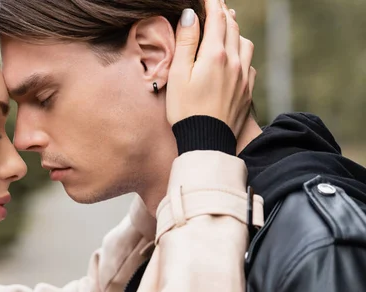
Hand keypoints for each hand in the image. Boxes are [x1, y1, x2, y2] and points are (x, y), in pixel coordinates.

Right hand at [166, 0, 255, 137]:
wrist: (207, 140)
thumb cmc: (186, 110)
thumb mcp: (178, 74)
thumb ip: (186, 42)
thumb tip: (190, 14)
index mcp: (215, 55)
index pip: (216, 18)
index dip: (212, 3)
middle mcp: (235, 61)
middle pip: (232, 27)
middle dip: (224, 13)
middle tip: (216, 6)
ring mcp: (244, 76)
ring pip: (245, 42)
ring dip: (236, 31)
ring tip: (228, 27)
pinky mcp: (248, 90)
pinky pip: (249, 63)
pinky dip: (243, 52)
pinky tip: (236, 56)